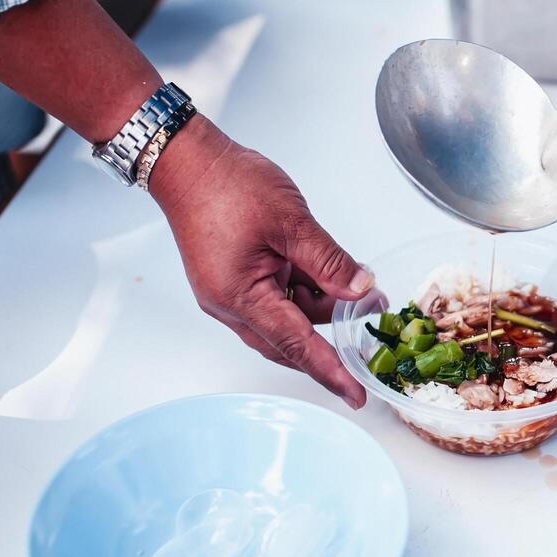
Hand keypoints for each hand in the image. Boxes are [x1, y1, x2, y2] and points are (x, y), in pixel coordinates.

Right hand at [148, 114, 370, 408]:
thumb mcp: (292, 222)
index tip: (356, 396)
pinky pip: (272, 302)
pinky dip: (300, 294)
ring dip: (317, 307)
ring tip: (352, 285)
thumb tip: (361, 290)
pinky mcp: (230, 282)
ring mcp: (227, 295)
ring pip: (284, 319)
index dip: (331, 372)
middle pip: (290, 339)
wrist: (187, 161)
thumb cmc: (228, 185)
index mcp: (241, 297)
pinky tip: (322, 277)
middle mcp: (229, 306)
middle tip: (369, 318)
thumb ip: (330, 262)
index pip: (297, 345)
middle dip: (330, 333)